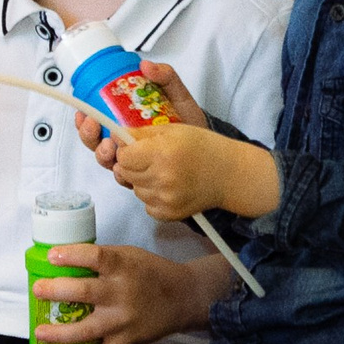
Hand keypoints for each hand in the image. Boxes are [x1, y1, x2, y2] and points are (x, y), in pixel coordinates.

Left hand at [29, 244, 223, 343]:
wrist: (184, 297)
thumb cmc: (152, 272)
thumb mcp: (129, 255)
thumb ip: (102, 258)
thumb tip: (65, 259)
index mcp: (122, 266)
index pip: (94, 256)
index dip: (71, 256)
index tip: (52, 256)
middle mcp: (121, 293)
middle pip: (85, 292)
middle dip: (57, 291)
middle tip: (38, 289)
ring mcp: (123, 320)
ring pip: (88, 329)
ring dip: (61, 333)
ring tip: (40, 332)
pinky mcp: (127, 340)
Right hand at [74, 59, 206, 162]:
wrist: (207, 143)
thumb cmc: (187, 119)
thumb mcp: (176, 94)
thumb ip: (165, 77)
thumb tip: (146, 65)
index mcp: (125, 122)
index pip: (96, 122)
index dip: (83, 119)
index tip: (82, 112)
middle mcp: (124, 142)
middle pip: (95, 142)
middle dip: (88, 136)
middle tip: (93, 126)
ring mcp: (133, 160)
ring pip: (107, 161)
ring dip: (102, 154)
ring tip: (109, 146)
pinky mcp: (144, 175)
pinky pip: (127, 178)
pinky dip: (122, 174)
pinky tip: (125, 168)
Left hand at [108, 125, 276, 222]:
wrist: (229, 175)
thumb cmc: (202, 146)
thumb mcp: (173, 130)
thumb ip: (140, 133)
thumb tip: (115, 136)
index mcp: (162, 153)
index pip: (123, 156)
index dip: (127, 150)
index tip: (137, 148)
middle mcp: (162, 178)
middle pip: (125, 173)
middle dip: (132, 165)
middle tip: (151, 159)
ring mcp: (166, 199)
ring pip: (135, 189)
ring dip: (142, 181)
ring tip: (163, 172)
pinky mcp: (169, 214)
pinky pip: (146, 205)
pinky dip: (152, 196)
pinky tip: (169, 187)